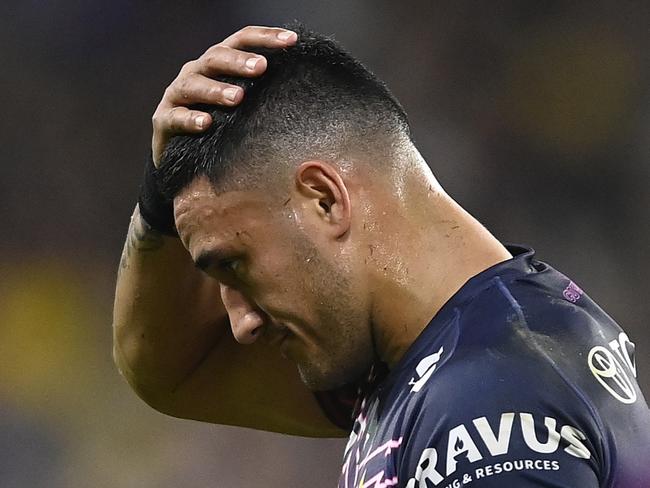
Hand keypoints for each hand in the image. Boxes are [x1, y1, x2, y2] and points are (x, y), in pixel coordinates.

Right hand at [151, 26, 297, 165]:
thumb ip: (262, 92)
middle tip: (262, 67)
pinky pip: (176, 117)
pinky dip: (191, 119)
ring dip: (216, 89)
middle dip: (238, 61)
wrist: (182, 156)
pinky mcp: (164, 120)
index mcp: (218, 64)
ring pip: (194, 84)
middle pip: (215, 57)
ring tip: (238, 97)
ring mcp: (177, 95)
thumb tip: (303, 85)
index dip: (265, 37)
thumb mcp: (242, 106)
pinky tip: (207, 123)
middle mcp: (196, 73)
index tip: (293, 40)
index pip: (240, 41)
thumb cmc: (220, 126)